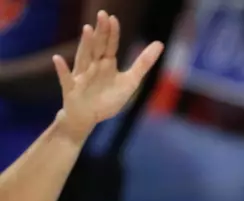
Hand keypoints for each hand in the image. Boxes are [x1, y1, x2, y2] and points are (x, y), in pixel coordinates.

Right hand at [53, 12, 164, 143]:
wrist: (88, 117)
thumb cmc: (108, 98)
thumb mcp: (130, 81)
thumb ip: (143, 63)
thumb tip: (160, 43)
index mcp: (106, 64)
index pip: (110, 46)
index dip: (112, 33)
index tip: (113, 18)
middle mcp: (92, 66)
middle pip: (97, 47)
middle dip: (100, 32)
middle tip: (102, 14)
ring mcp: (81, 76)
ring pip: (83, 58)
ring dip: (85, 44)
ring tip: (87, 30)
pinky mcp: (71, 89)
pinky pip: (65, 79)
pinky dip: (62, 70)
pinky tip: (58, 59)